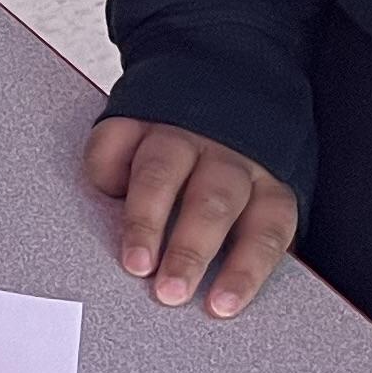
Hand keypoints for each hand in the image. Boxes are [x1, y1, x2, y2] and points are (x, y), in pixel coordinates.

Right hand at [83, 119, 299, 318]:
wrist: (220, 65)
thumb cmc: (240, 152)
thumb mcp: (266, 189)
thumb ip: (251, 234)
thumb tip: (225, 295)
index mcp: (267, 177)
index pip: (265, 227)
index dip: (244, 268)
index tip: (220, 306)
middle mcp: (226, 152)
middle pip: (212, 203)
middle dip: (190, 251)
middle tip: (169, 291)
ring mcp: (179, 130)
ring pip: (162, 175)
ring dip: (146, 222)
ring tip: (135, 262)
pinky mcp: (136, 114)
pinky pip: (113, 144)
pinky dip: (105, 173)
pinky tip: (106, 198)